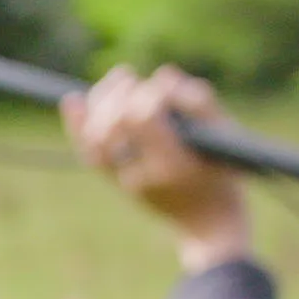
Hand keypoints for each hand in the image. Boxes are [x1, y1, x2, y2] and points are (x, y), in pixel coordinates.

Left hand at [61, 64, 251, 272]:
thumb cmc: (224, 174)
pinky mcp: (116, 182)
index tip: (159, 88)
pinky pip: (89, 153)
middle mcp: (143, 174)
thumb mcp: (225, 136)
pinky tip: (73, 100)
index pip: (143, 117)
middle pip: (114, 124)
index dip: (147, 94)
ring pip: (95, 137)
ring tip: (117, 80)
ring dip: (100, 103)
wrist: (208, 224)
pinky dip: (78, 126)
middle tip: (129, 76)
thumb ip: (198, 102)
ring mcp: (125, 180)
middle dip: (119, 95)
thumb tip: (162, 74)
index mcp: (174, 163)